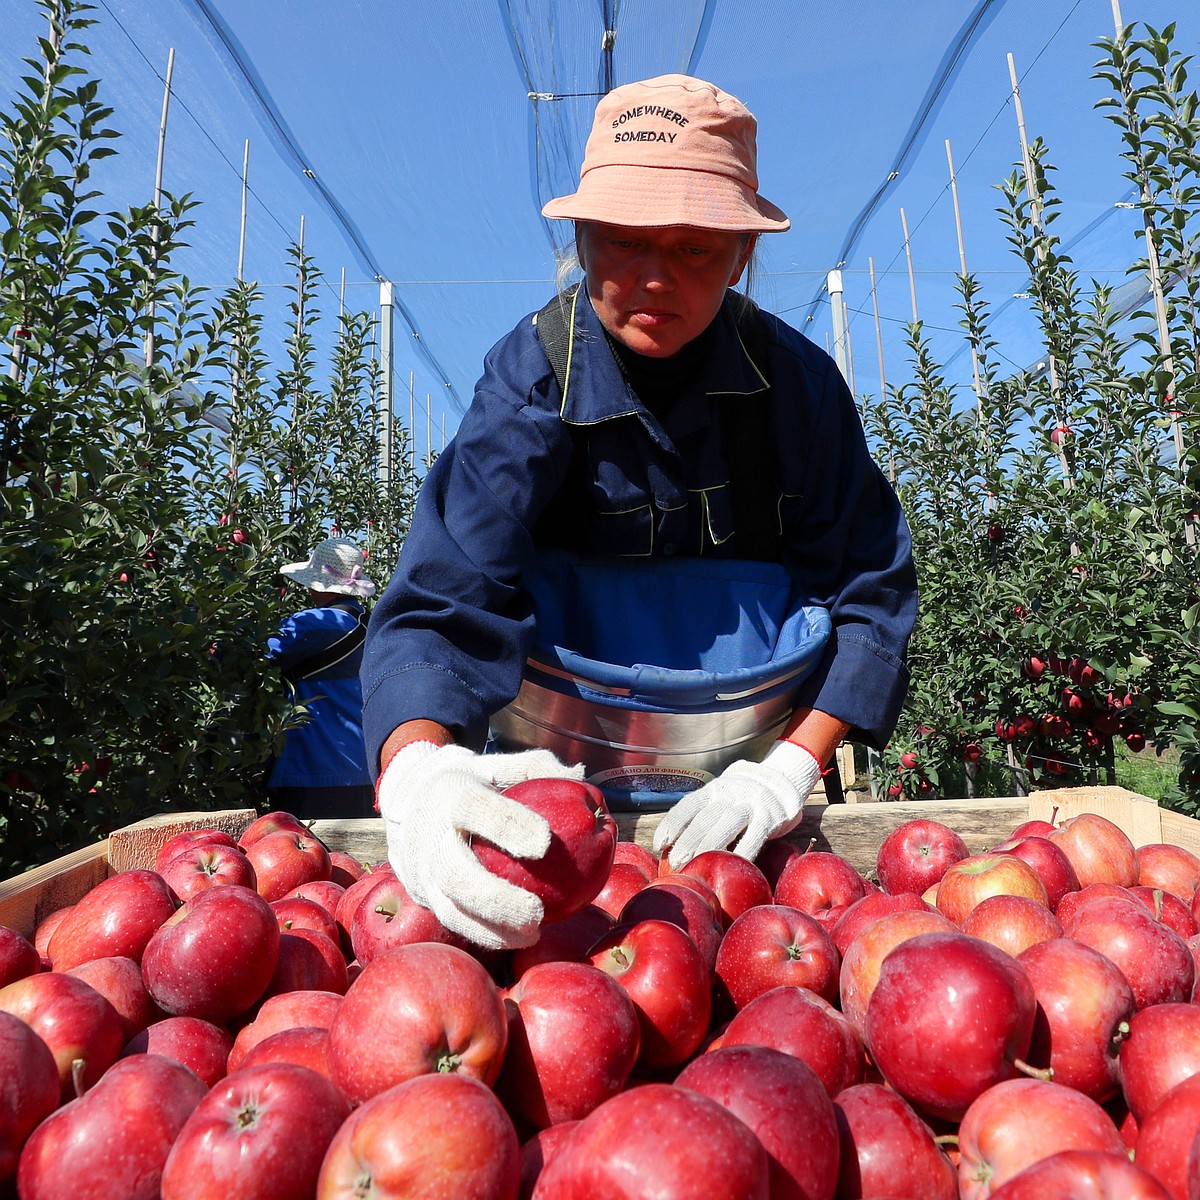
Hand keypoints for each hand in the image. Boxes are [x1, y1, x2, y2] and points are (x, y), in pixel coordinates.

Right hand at [376, 741, 585, 949]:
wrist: (407, 797)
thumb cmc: (469, 782)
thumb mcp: (495, 765)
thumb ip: (535, 767)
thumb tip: (579, 774)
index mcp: (451, 794)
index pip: (477, 809)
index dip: (509, 825)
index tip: (544, 842)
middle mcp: (429, 835)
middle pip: (457, 872)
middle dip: (497, 898)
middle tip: (537, 911)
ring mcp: (420, 870)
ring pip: (450, 908)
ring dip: (491, 928)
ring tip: (532, 934)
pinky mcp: (421, 894)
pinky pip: (451, 921)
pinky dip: (484, 935)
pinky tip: (517, 940)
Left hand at [652, 740, 821, 869]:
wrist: (782, 782)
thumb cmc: (740, 800)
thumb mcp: (721, 798)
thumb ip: (703, 816)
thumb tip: (671, 848)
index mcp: (712, 789)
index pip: (688, 805)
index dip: (671, 824)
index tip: (659, 844)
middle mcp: (729, 793)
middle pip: (704, 818)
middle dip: (687, 841)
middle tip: (675, 863)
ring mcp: (750, 804)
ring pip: (726, 826)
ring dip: (709, 847)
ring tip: (696, 866)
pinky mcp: (770, 817)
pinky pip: (754, 838)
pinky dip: (742, 854)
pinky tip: (731, 866)